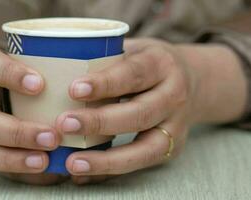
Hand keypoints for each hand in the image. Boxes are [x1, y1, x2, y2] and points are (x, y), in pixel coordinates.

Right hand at [0, 49, 66, 184]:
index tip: (40, 85)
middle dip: (15, 132)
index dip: (8, 74)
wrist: (23, 100)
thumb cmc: (43, 82)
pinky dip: (15, 168)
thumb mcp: (50, 72)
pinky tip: (43, 169)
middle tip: (52, 137)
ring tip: (44, 161)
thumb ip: (65, 77)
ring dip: (11, 158)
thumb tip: (97, 92)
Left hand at [55, 39, 246, 183]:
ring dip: (106, 159)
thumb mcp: (133, 50)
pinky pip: (141, 163)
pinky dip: (111, 170)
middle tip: (64, 124)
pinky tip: (84, 173)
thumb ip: (105, 58)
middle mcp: (174, 95)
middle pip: (140, 113)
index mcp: (161, 64)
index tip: (74, 89)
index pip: (133, 73)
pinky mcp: (171, 147)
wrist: (192, 80)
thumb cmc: (147, 64)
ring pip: (145, 148)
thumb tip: (58, 69)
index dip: (105, 83)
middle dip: (100, 122)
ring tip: (72, 163)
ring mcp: (176, 125)